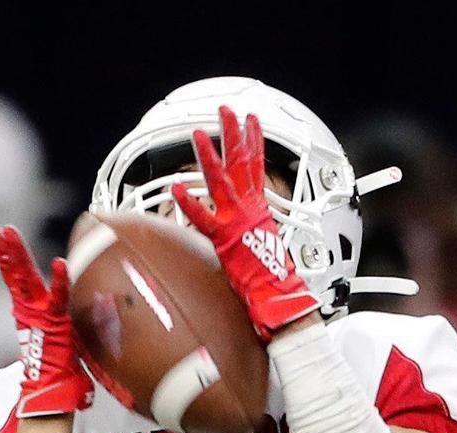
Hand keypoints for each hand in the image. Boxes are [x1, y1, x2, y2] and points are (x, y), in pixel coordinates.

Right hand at [0, 211, 93, 415]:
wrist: (56, 385)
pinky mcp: (54, 321)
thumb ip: (70, 303)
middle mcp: (28, 302)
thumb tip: (90, 288)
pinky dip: (60, 282)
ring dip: (15, 253)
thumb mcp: (62, 323)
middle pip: (9, 264)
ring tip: (7, 230)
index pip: (10, 265)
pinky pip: (58, 298)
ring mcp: (38, 310)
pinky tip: (61, 264)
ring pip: (23, 276)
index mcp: (26, 301)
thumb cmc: (59, 356)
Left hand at [171, 106, 320, 340]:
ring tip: (198, 133)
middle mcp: (250, 209)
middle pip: (242, 164)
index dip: (254, 144)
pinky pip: (204, 218)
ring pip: (222, 181)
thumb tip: (243, 238)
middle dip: (233, 135)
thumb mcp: (261, 248)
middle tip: (226, 111)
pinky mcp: (226, 238)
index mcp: (260, 209)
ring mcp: (238, 220)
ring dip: (209, 156)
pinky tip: (176, 186)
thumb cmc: (273, 282)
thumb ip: (249, 237)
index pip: (257, 168)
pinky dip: (190, 203)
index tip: (251, 122)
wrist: (280, 297)